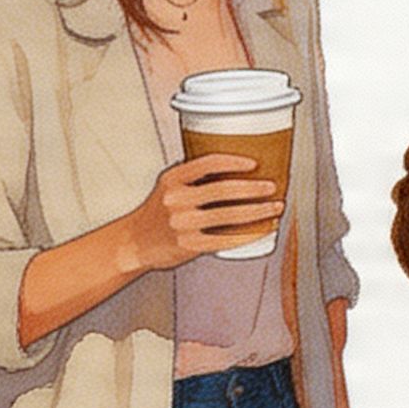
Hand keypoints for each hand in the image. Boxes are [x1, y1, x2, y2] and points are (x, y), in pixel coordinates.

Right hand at [125, 152, 282, 271]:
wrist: (133, 244)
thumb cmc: (157, 214)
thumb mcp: (168, 186)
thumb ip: (194, 176)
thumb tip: (237, 164)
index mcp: (172, 179)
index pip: (208, 163)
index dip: (235, 162)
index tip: (254, 163)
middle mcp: (176, 200)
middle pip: (224, 190)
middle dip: (255, 188)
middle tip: (273, 186)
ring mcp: (182, 224)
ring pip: (230, 215)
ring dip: (259, 210)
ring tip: (275, 206)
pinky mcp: (189, 245)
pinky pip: (226, 239)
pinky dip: (249, 234)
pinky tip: (262, 230)